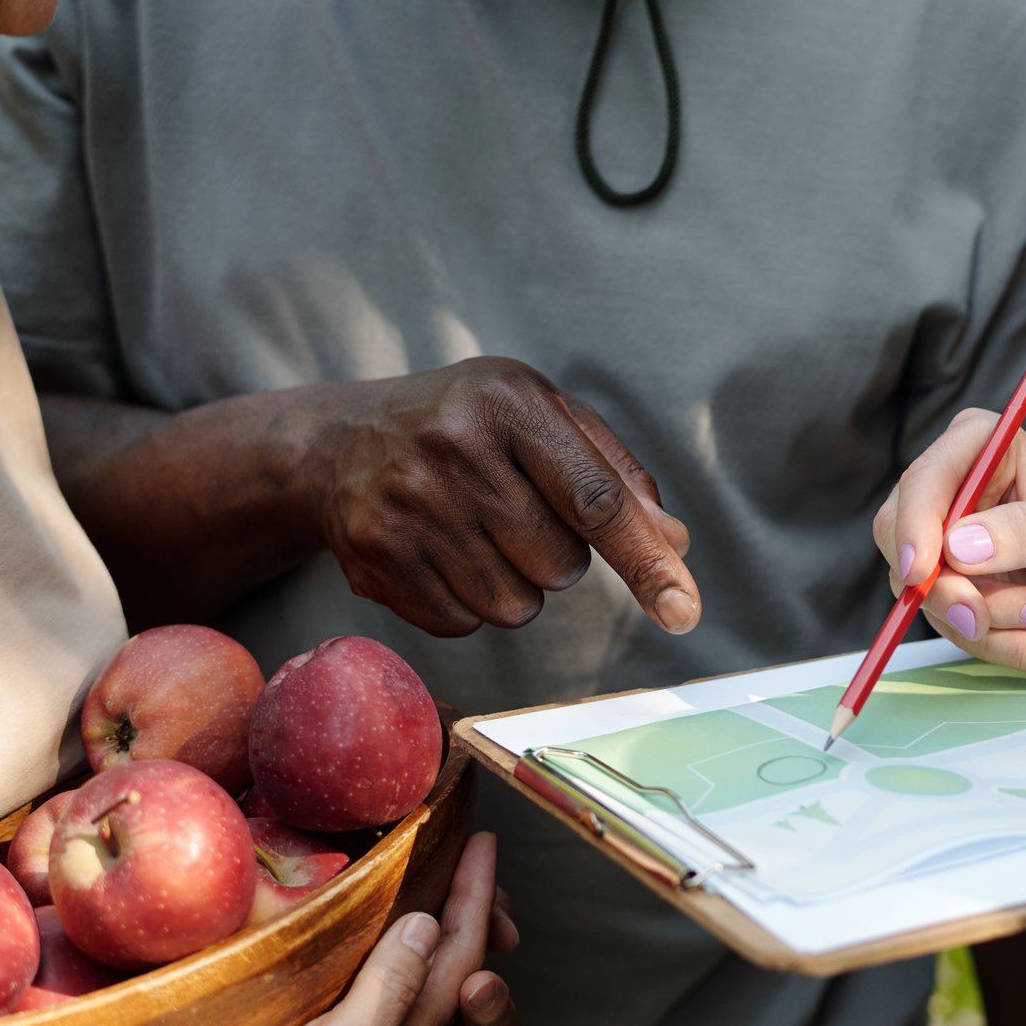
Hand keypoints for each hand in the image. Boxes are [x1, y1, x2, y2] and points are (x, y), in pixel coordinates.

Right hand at [159, 832, 517, 1025]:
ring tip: (450, 961)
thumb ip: (389, 990)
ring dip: (455, 977)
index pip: (463, 952)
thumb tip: (429, 924)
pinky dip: (406, 997)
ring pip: (436, 1007)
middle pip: (465, 982)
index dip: (475, 893)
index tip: (482, 841)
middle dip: (481, 935)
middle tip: (470, 895)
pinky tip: (400, 990)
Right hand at [303, 358, 698, 637]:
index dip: (646, 560)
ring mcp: (407, 504)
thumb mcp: (544, 419)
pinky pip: (462, 624)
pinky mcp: (373, 555)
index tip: (684, 610)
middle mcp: (453, 447)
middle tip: (515, 514)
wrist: (340, 443)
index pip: (595, 500)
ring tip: (476, 533)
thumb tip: (676, 544)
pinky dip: (466, 603)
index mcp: (509, 402)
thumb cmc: (471, 429)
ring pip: (515, 607)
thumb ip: (617, 476)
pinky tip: (440, 554)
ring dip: (514, 586)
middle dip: (557, 557)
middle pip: (561, 567)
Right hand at [872, 410, 1025, 672]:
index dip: (913, 528)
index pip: (922, 483)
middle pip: (904, 545)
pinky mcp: (960, 592)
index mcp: (980, 447)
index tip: (923, 572)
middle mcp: (954, 493)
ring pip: (932, 599)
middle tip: (993, 618)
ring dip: (995, 625)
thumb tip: (958, 546)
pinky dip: (1009, 647)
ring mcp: (951, 548)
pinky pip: (962, 632)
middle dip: (948, 592)